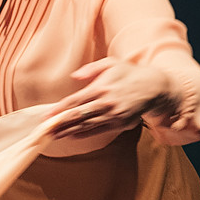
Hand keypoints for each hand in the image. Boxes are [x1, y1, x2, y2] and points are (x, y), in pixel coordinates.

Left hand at [48, 57, 172, 139]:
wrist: (155, 87)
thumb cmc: (129, 74)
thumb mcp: (111, 63)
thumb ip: (91, 69)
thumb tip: (75, 76)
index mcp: (101, 88)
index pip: (75, 101)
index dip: (59, 110)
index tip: (46, 116)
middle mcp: (106, 103)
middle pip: (78, 116)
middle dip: (60, 124)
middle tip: (44, 130)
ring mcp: (113, 115)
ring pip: (86, 125)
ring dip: (68, 131)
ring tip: (54, 135)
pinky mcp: (120, 123)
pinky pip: (99, 130)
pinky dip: (84, 134)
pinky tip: (72, 135)